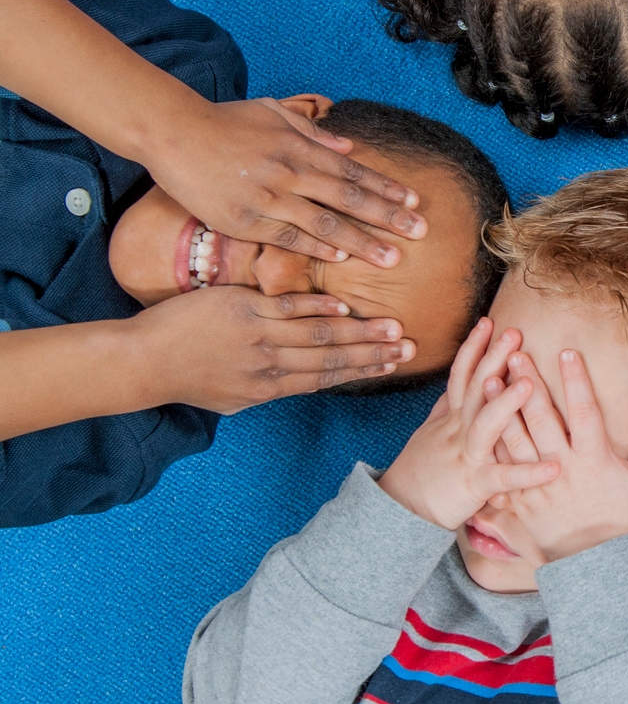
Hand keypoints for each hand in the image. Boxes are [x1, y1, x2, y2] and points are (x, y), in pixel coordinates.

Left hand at [136, 287, 413, 413]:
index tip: (394, 365)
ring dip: (358, 330)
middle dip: (374, 352)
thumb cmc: (190, 379)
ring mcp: (257, 335)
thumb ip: (272, 386)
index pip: (327, 377)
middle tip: (408, 345)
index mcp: (269, 388)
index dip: (364, 371)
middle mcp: (268, 363)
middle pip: (332, 357)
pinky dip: (317, 307)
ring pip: (318, 333)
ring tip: (390, 325)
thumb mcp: (234, 397)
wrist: (144, 360)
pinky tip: (344, 306)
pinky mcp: (242, 308)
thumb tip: (305, 380)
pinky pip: (288, 306)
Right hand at [147, 97, 425, 268]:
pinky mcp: (245, 220)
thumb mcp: (272, 113)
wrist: (172, 132)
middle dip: (388, 216)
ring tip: (391, 258)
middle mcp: (291, 172)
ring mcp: (268, 198)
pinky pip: (287, 237)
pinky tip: (340, 257)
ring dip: (362, 242)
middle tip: (421, 232)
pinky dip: (315, 247)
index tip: (415, 201)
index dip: (386, 187)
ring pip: (325, 223)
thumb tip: (349, 145)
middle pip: (349, 198)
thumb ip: (312, 131)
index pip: (353, 171)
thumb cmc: (224, 121)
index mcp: (300, 147)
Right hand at [378, 319, 558, 528]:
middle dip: (493, 359)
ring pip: (486, 426)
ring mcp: (466, 455)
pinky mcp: (474, 484)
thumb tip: (457, 382)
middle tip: (514, 332)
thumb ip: (447, 407)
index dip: (474, 348)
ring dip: (506, 404)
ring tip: (529, 384)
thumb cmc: (422, 470)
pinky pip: (504, 478)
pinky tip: (554, 467)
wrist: (400, 511)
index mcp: (452, 418)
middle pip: (475, 389)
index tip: (488, 320)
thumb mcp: (431, 433)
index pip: (462, 375)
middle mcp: (458, 430)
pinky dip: (528, 473)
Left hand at [502, 349, 627, 564]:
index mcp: (594, 461)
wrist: (593, 567)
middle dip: (529, 383)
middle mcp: (562, 470)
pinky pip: (501, 468)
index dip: (576, 381)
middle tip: (515, 353)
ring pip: (514, 440)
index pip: (585, 412)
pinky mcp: (519, 501)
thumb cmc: (624, 522)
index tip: (568, 352)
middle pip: (541, 419)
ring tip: (489, 379)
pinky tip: (479, 422)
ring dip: (501, 409)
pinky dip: (490, 443)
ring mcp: (537, 486)